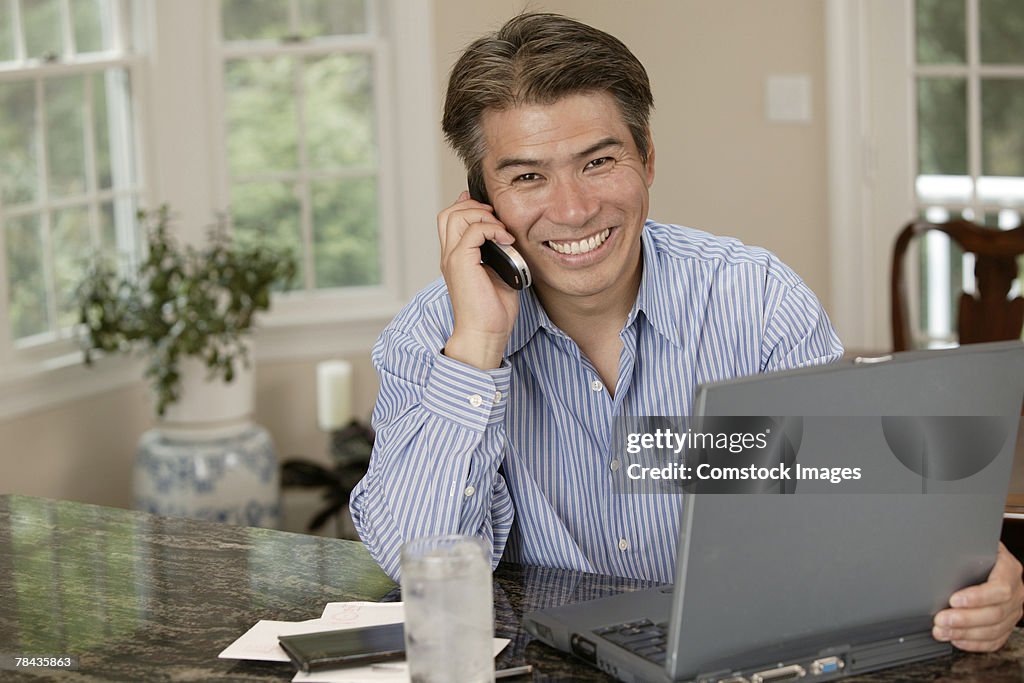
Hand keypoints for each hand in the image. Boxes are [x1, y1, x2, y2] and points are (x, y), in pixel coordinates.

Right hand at [437, 191, 520, 369]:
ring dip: (482, 215)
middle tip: (495, 218)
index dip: (467, 208)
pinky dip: (492, 228)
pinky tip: (506, 240)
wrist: (485, 334)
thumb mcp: (498, 274)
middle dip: (474, 207)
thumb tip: (507, 238)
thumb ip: (498, 254)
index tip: (491, 212)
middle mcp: (449, 256)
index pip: (450, 221)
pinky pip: (473, 230)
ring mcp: (452, 258)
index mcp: (455, 259)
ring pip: (455, 215)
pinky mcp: (461, 262)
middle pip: (449, 213)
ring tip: (501, 229)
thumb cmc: (492, 312)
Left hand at [933, 542, 1023, 651]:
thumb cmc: (979, 549)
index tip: (953, 599)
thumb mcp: (976, 542)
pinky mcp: (1006, 626)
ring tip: (942, 631)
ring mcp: (1013, 611)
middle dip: (964, 619)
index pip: (1000, 589)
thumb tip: (941, 548)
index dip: (977, 597)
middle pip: (995, 613)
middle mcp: (1016, 593)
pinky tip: (956, 639)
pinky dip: (973, 643)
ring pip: (993, 630)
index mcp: (1010, 570)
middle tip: (940, 619)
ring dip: (964, 633)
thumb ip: (965, 547)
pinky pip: (994, 640)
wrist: (990, 558)